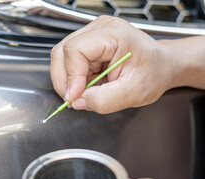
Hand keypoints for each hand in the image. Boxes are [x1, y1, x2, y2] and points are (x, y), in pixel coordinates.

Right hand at [50, 16, 204, 113]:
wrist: (162, 66)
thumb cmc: (154, 73)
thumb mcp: (133, 93)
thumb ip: (104, 101)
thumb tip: (77, 102)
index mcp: (115, 34)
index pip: (75, 49)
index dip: (70, 76)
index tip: (74, 96)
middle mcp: (100, 29)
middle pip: (62, 51)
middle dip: (63, 80)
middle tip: (73, 99)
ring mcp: (92, 34)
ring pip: (62, 57)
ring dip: (68, 79)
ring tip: (86, 90)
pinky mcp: (88, 43)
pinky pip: (69, 61)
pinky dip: (73, 77)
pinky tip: (88, 83)